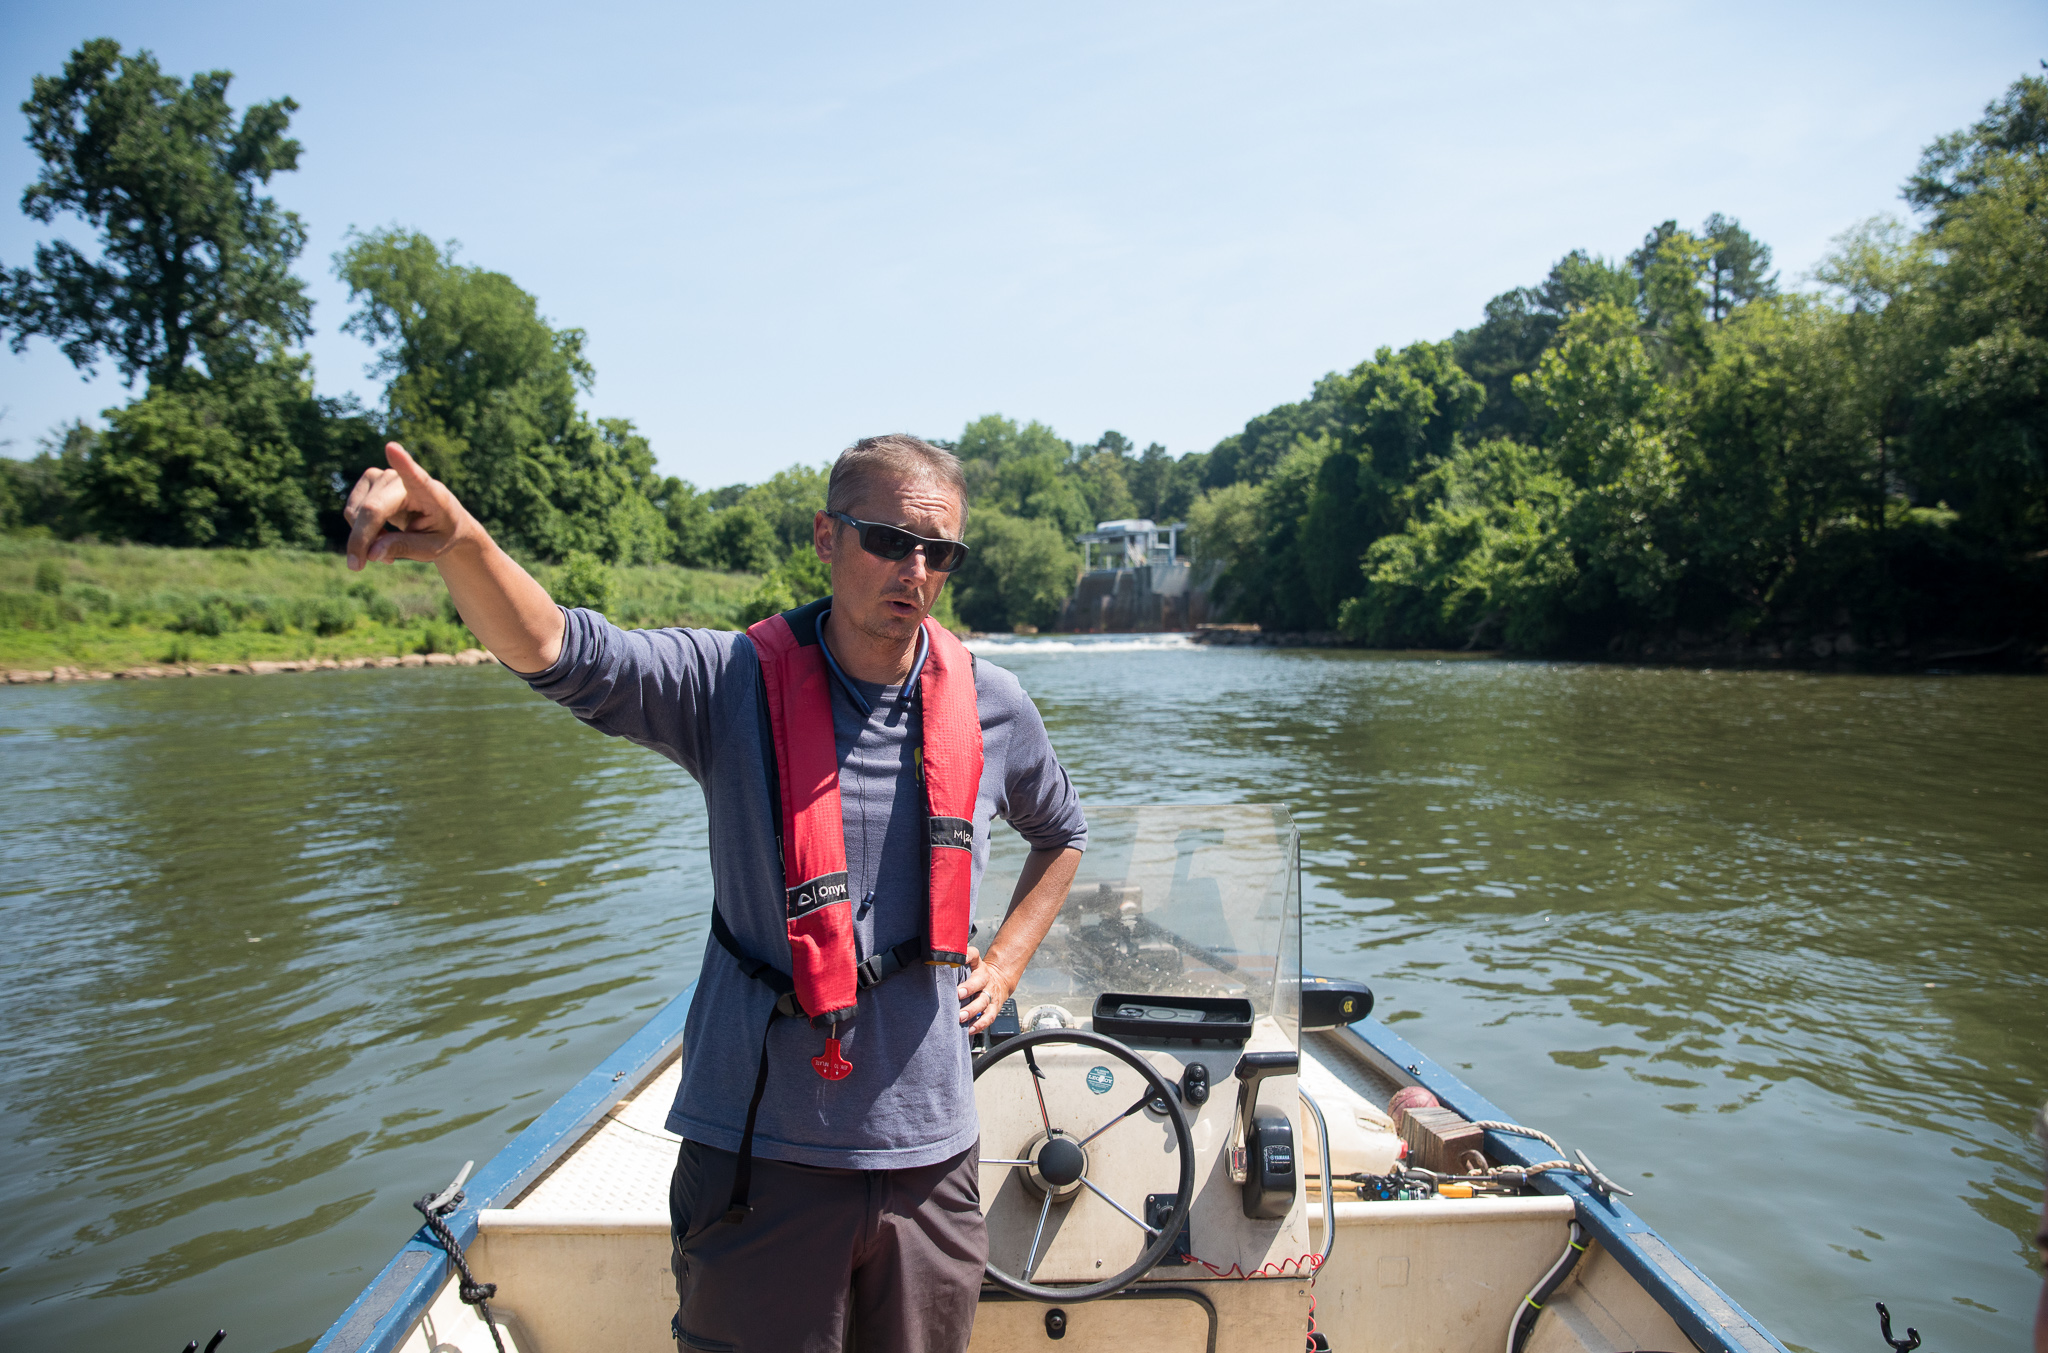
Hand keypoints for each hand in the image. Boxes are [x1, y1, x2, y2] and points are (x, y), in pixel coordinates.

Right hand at [344, 443, 476, 570]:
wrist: (443, 521)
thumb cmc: (441, 533)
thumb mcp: (431, 549)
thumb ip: (404, 548)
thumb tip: (371, 553)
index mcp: (431, 493)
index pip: (416, 477)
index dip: (403, 463)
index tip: (392, 448)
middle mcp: (404, 479)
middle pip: (372, 510)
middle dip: (360, 541)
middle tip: (359, 567)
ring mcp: (385, 476)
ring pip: (356, 511)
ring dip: (362, 537)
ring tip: (385, 549)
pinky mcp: (371, 478)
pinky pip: (351, 511)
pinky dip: (359, 530)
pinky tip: (378, 537)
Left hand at [957, 945, 1018, 1033]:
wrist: (1000, 981)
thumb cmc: (978, 974)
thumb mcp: (972, 963)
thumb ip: (958, 960)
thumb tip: (940, 957)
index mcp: (979, 966)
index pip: (973, 956)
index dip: (967, 956)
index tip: (959, 960)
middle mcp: (985, 979)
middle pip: (979, 982)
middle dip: (968, 988)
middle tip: (957, 994)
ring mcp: (990, 994)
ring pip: (983, 1002)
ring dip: (972, 1010)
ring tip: (960, 1017)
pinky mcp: (994, 1008)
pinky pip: (988, 1017)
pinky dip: (979, 1025)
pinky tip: (969, 1029)